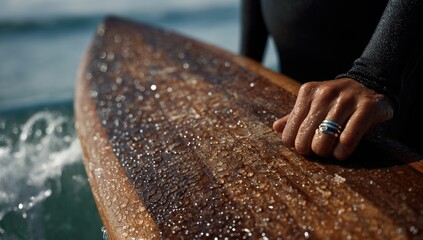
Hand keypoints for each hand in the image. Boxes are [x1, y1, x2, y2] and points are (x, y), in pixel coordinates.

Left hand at [273, 78, 394, 159]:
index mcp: (308, 92)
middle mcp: (325, 93)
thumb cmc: (335, 101)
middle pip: (304, 139)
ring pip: (324, 141)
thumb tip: (276, 128)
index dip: (296, 144)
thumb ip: (295, 116)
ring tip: (331, 150)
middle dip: (311, 150)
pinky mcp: (366, 107)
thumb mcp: (313, 104)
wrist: (370, 85)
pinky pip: (347, 139)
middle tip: (319, 149)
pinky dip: (342, 152)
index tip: (306, 144)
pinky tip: (342, 152)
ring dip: (327, 152)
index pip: (289, 132)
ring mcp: (346, 99)